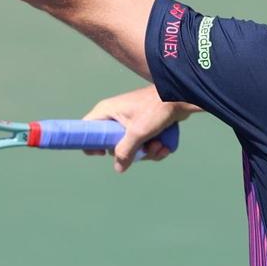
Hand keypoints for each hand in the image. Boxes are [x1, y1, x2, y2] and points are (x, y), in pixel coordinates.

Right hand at [82, 85, 198, 173]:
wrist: (180, 97)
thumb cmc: (156, 108)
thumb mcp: (137, 132)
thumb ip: (125, 152)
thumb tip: (118, 168)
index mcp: (107, 111)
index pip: (86, 129)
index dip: (90, 144)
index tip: (103, 153)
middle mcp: (115, 116)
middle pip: (112, 144)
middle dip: (131, 152)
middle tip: (143, 148)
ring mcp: (130, 122)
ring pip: (131, 148)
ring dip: (147, 152)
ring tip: (158, 145)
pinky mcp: (143, 126)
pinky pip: (142, 145)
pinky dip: (154, 149)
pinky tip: (164, 145)